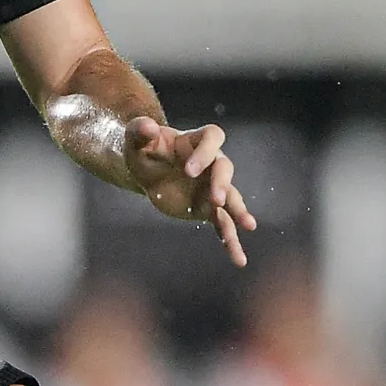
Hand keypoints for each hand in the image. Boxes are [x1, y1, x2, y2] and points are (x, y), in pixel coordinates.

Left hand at [123, 117, 254, 266]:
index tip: (188, 171)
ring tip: (249, 226)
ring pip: (231, 198)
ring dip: (239, 211)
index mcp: (196, 140)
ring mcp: (212, 187)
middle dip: (222, 184)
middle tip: (216, 200)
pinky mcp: (208, 208)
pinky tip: (238, 258)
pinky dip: (230, 241)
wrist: (147, 171)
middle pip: (225, 169)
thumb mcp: (136, 139)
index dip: (204, 153)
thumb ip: (140, 131)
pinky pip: (223, 224)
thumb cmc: (144, 149)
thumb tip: (148, 127)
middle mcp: (211, 162)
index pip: (212, 138)